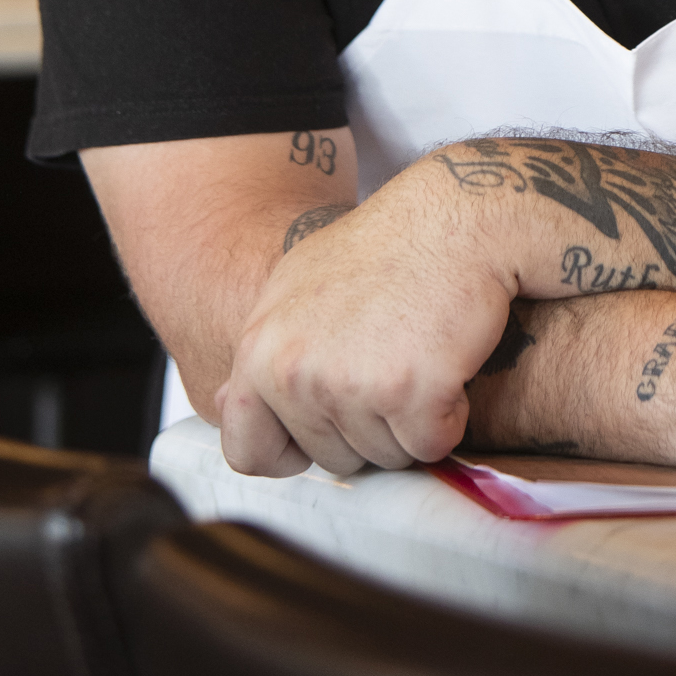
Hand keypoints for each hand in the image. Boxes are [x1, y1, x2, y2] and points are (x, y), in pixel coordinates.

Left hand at [216, 166, 512, 479]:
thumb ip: (264, 352)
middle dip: (369, 425)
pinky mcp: (410, 392)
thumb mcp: (295, 286)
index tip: (326, 420)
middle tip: (390, 355)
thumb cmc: (381, 249)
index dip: (292, 450)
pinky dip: (450, 414)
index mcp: (259, 348)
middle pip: (333, 459)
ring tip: (417, 349)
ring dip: (412, 419)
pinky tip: (446, 359)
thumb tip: (223, 402)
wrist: (452, 217)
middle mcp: (293, 371)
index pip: (247, 450)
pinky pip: (431, 445)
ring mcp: (349, 384)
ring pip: (385, 457)